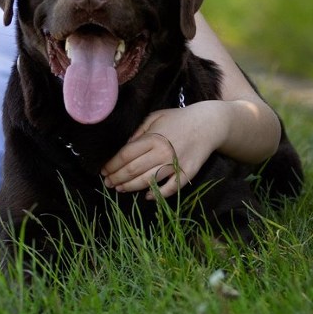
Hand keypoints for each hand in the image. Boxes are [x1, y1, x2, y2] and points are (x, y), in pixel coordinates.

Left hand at [99, 102, 229, 199]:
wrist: (208, 124)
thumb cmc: (179, 119)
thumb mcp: (155, 117)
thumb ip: (138, 131)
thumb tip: (124, 147)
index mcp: (152, 138)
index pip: (125, 155)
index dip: (112, 165)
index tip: (103, 170)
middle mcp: (162, 152)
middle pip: (133, 170)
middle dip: (117, 178)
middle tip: (108, 183)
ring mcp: (175, 164)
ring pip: (147, 181)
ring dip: (130, 187)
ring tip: (120, 189)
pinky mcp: (187, 173)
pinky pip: (171, 188)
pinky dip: (158, 195)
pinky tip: (147, 196)